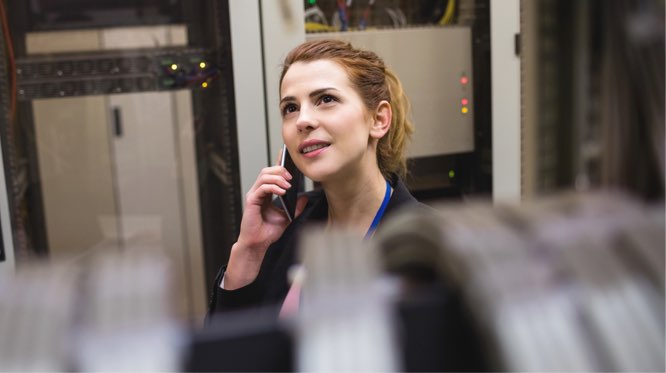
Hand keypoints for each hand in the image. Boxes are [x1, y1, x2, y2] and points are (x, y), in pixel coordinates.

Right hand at [223, 164, 307, 289]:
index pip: (271, 174)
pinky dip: (273, 187)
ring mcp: (254, 195)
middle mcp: (258, 192)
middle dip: (280, 170)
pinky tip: (282, 192)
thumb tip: (305, 197)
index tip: (289, 161)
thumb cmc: (268, 231)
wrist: (258, 243)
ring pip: (264, 176)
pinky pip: (262, 188)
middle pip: (266, 171)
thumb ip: (296, 207)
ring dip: (278, 178)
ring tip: (288, 185)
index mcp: (265, 193)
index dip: (279, 165)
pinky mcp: (251, 201)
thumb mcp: (287, 217)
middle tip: (292, 177)